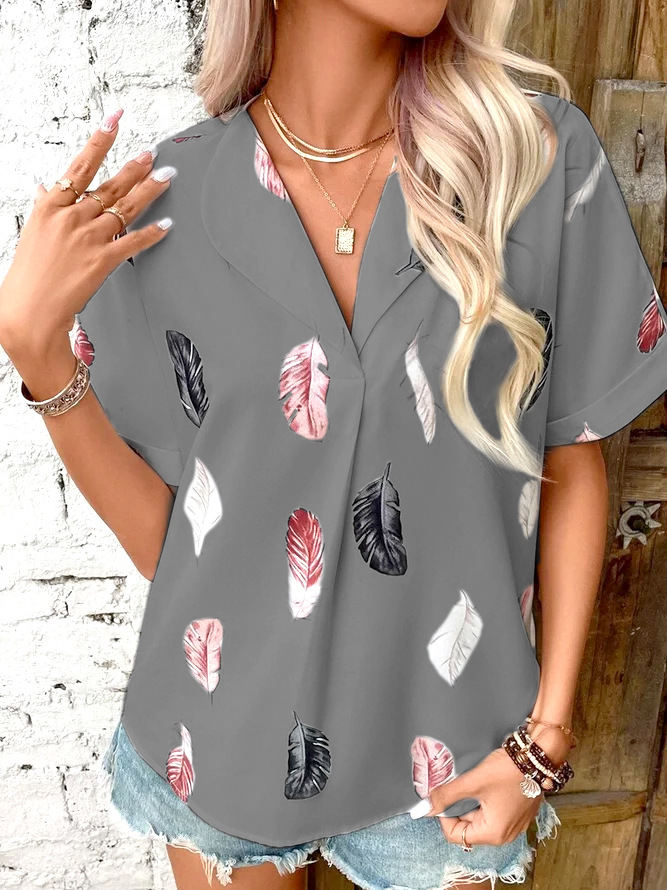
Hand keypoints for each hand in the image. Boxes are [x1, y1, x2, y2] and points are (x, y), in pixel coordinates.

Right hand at [0, 108, 173, 358]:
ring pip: (125, 208)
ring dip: (149, 191)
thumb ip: (45, 205)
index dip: (100, 140)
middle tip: (153, 152)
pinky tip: (167, 223)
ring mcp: (88, 238)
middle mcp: (72, 217)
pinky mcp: (102, 261)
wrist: (29, 310)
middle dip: (134, 166)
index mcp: (52, 205)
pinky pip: (133, 242)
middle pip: (110, 184)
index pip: (81, 165)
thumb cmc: (29, 274)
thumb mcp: (32, 231)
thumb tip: (45, 187)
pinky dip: (152, 232)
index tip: (114, 120)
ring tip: (166, 176)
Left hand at [411, 745, 549, 846]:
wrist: (539, 755)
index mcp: (493, 833)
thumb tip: (424, 808)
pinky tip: (484, 783)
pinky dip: (484, 800)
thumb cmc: (507, 770)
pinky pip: (494, 811)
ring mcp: (514, 824)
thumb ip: (447, 795)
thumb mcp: (473, 782)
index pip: (456, 835)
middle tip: (454, 784)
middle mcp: (505, 834)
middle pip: (468, 826)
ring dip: (470, 801)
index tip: (443, 795)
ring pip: (480, 817)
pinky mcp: (518, 812)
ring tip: (469, 781)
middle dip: (457, 806)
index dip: (444, 816)